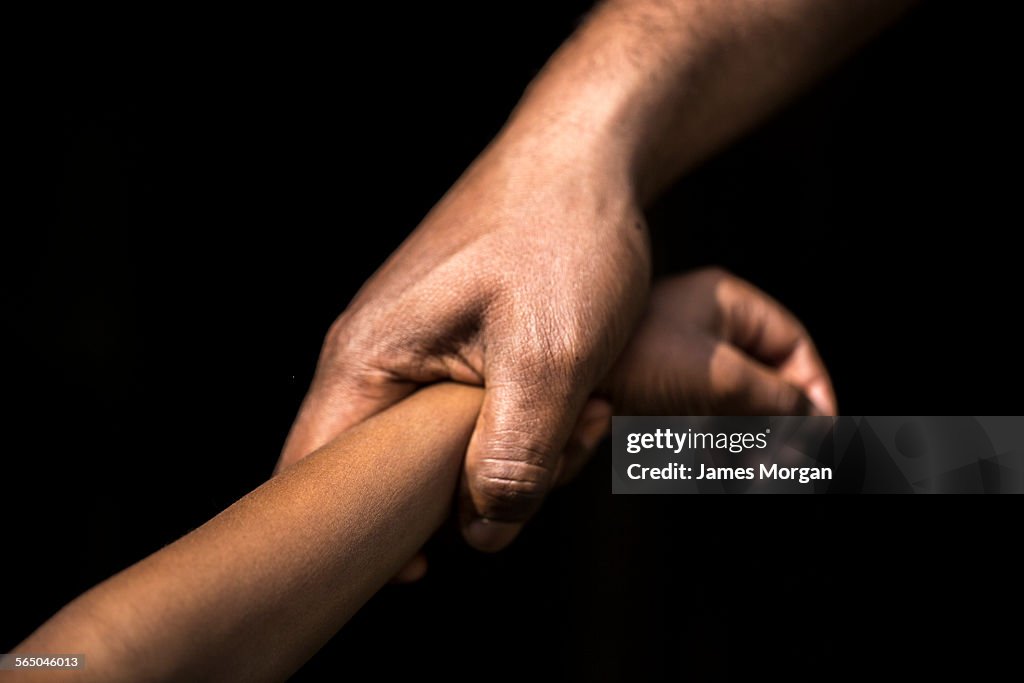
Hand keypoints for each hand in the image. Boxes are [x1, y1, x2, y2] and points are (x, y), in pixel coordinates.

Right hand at [278, 129, 650, 551]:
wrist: (583, 159)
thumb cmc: (561, 242)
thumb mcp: (550, 359)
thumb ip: (511, 458)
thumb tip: (483, 537)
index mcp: (366, 360)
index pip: (319, 476)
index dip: (354, 537)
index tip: (420, 570)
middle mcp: (369, 354)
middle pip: (380, 471)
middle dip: (461, 492)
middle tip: (553, 458)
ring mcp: (406, 343)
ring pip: (431, 444)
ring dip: (500, 455)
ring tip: (578, 414)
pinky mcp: (444, 336)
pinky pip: (459, 410)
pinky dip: (509, 425)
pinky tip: (567, 401)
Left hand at [555, 268, 836, 484]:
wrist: (550, 371)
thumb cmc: (635, 361)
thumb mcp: (718, 380)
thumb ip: (776, 404)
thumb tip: (818, 431)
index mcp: (725, 305)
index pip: (791, 346)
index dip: (813, 390)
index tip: (819, 436)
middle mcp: (700, 328)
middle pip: (761, 382)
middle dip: (776, 427)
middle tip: (783, 467)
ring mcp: (670, 360)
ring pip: (726, 407)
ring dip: (743, 443)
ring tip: (750, 476)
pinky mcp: (643, 391)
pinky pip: (690, 421)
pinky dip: (706, 445)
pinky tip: (707, 465)